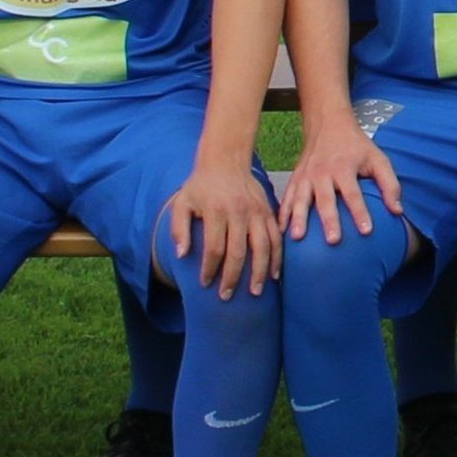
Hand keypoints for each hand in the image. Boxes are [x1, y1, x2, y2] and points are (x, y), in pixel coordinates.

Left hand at [168, 162, 282, 298]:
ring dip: (260, 272)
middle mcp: (239, 212)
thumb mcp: (181, 203)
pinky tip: (275, 274)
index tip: (205, 283)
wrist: (226, 161)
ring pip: (262, 247)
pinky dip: (277, 257)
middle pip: (239, 252)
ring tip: (257, 291)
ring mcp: (257, 212)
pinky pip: (276, 238)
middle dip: (233, 277)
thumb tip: (182, 255)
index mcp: (216, 211)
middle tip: (227, 296)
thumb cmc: (201, 186)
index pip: (214, 248)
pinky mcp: (269, 211)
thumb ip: (178, 229)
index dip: (210, 269)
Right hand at [285, 116, 403, 247]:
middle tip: (333, 241)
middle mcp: (322, 172)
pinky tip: (280, 230)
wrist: (328, 124)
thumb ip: (389, 184)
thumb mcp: (378, 158)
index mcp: (344, 167)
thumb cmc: (356, 146)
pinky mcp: (295, 178)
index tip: (366, 231)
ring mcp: (305, 176)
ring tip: (297, 237)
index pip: (354, 194)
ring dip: (298, 218)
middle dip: (329, 220)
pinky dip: (282, 213)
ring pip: (300, 199)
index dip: (361, 212)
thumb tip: (398, 211)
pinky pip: (287, 197)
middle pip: (325, 199)